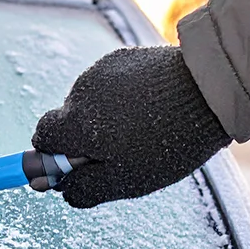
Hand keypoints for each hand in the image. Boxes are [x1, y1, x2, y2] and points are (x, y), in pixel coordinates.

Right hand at [32, 46, 231, 207]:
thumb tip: (61, 190)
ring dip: (107, 117)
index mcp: (73, 124)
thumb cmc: (165, 142)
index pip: (42, 137)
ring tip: (146, 128)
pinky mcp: (122, 58)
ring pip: (91, 102)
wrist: (207, 91)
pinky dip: (124, 97)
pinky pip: (111, 84)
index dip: (54, 154)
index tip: (78, 164)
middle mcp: (79, 93)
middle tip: (122, 152)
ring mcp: (101, 71)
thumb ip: (84, 189)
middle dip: (86, 138)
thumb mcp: (124, 181)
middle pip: (68, 120)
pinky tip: (153, 107)